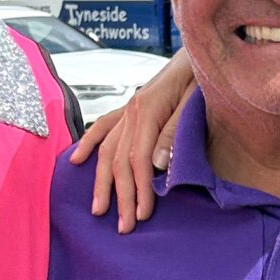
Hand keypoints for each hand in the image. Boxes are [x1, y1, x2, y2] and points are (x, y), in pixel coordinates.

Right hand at [67, 51, 195, 232]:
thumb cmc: (202, 78)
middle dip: (120, 196)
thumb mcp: (194, 104)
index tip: (142, 215)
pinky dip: (89, 143)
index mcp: (146, 110)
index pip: (137, 160)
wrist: (200, 53)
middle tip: (123, 227)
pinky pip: (103, 127)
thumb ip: (173, 132)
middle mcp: (131, 109)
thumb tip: (157, 164)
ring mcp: (127, 107)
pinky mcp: (129, 106)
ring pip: (106, 149)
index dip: (139, 190)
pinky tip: (77, 161)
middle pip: (118, 160)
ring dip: (101, 181)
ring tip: (99, 208)